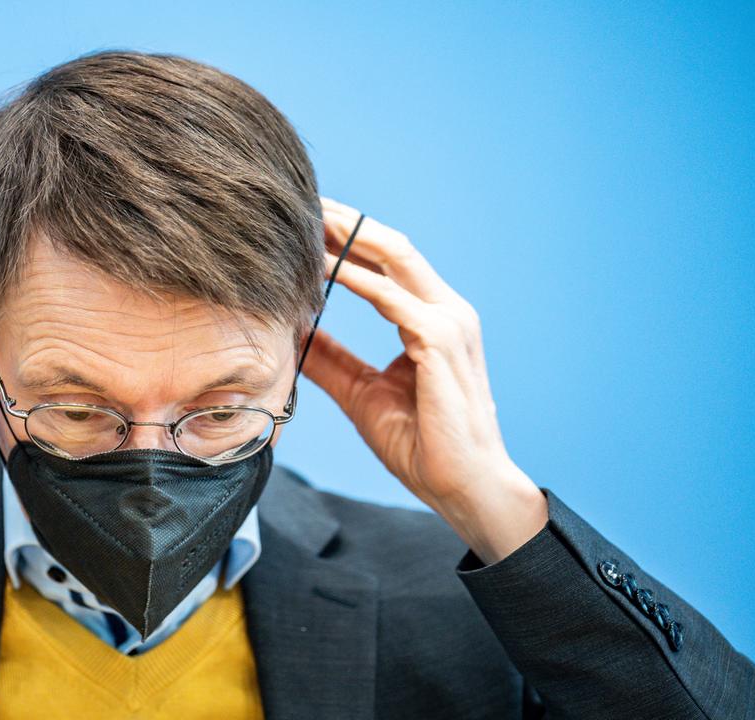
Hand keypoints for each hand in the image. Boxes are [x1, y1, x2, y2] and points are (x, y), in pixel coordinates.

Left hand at [302, 197, 547, 563]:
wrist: (462, 486)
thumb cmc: (421, 443)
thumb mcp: (360, 392)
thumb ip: (330, 359)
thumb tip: (292, 333)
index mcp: (432, 319)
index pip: (387, 261)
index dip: (347, 238)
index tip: (304, 223)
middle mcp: (446, 311)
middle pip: (392, 246)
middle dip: (345, 221)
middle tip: (300, 203)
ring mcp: (449, 322)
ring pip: (395, 258)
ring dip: (348, 238)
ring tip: (305, 222)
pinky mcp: (442, 342)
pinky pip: (391, 298)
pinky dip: (355, 278)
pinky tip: (322, 268)